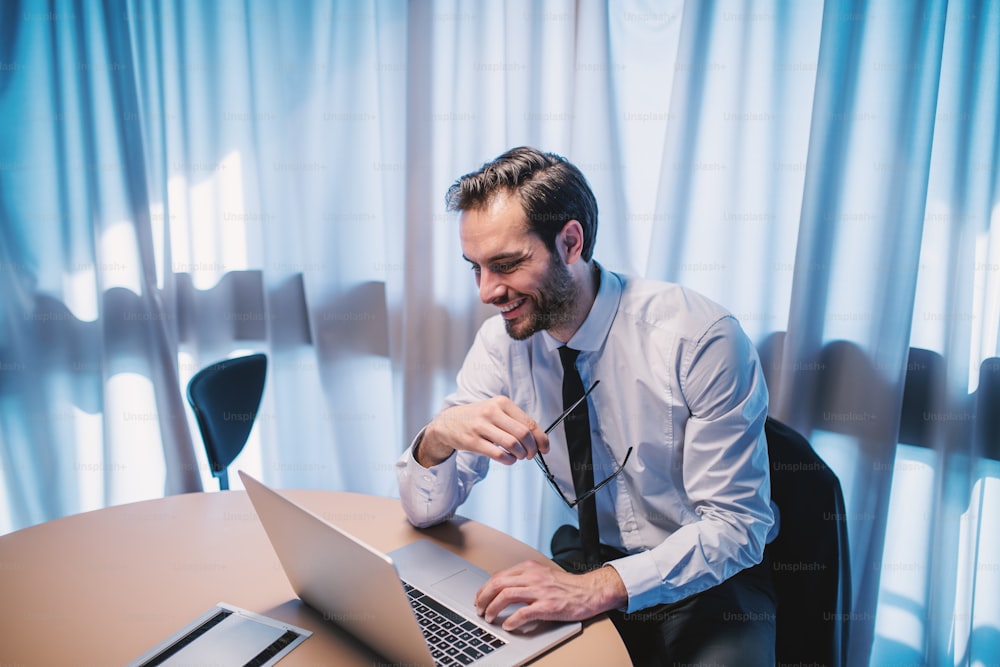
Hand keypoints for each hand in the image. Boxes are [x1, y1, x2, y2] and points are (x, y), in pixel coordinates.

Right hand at [416, 398, 548, 466]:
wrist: (448, 422)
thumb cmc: (477, 418)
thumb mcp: (495, 410)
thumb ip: (515, 421)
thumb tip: (538, 439)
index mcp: (501, 402)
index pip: (529, 422)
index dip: (541, 438)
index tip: (544, 448)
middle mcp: (492, 411)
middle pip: (523, 434)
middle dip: (532, 449)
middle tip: (530, 455)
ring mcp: (481, 426)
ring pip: (512, 444)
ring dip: (520, 455)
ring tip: (519, 456)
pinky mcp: (473, 441)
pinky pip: (498, 454)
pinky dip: (509, 460)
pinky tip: (508, 459)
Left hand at [474, 560, 627, 631]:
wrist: (589, 591)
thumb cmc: (567, 586)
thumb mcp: (542, 574)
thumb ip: (524, 578)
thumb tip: (504, 588)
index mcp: (530, 568)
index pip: (499, 575)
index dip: (485, 588)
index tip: (480, 597)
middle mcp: (533, 576)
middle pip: (498, 583)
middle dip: (484, 597)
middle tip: (479, 608)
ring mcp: (540, 591)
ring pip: (506, 596)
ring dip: (493, 608)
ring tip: (489, 617)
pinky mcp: (547, 606)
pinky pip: (523, 613)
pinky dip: (512, 620)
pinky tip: (508, 625)